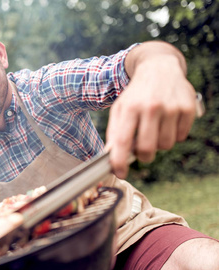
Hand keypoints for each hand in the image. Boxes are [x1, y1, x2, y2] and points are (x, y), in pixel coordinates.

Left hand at [105, 42, 196, 178]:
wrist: (158, 68)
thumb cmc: (136, 94)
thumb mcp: (119, 108)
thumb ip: (114, 132)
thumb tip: (110, 157)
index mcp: (129, 107)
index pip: (122, 141)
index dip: (120, 161)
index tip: (120, 173)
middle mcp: (150, 107)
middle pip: (146, 148)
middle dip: (143, 156)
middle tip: (141, 151)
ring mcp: (171, 107)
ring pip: (165, 146)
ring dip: (159, 145)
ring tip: (155, 130)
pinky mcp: (188, 108)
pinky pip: (181, 137)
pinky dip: (174, 135)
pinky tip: (168, 122)